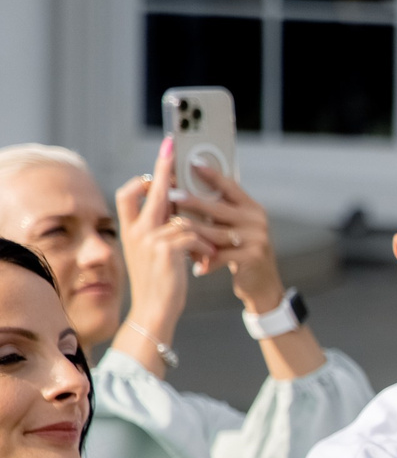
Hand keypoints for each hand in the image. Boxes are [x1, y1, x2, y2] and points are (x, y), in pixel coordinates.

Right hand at [112, 138, 218, 353]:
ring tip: (208, 248)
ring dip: (202, 230)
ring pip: (182, 216)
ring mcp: (150, 239)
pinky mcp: (166, 250)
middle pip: (153, 191)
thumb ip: (160, 231)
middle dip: (164, 168)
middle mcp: (138, 230)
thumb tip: (177, 209)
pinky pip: (193, 234)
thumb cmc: (160, 282)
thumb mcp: (154, 253)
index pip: (127, 194)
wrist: (155, 311)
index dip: (140, 179)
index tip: (155, 167)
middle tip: (173, 146)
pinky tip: (207, 261)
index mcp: (132, 230)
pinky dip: (205, 246)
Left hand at [172, 160, 285, 314]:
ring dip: (192, 232)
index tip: (191, 162)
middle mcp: (257, 220)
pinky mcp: (253, 257)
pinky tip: (194, 265)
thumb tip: (187, 192)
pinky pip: (221, 255)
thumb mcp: (235, 230)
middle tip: (171, 194)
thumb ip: (220, 213)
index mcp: (252, 208)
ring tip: (173, 229)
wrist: (263, 284)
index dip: (211, 175)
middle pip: (218, 208)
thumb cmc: (241, 254)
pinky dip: (205, 260)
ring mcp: (257, 238)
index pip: (230, 186)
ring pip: (215, 232)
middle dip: (193, 201)